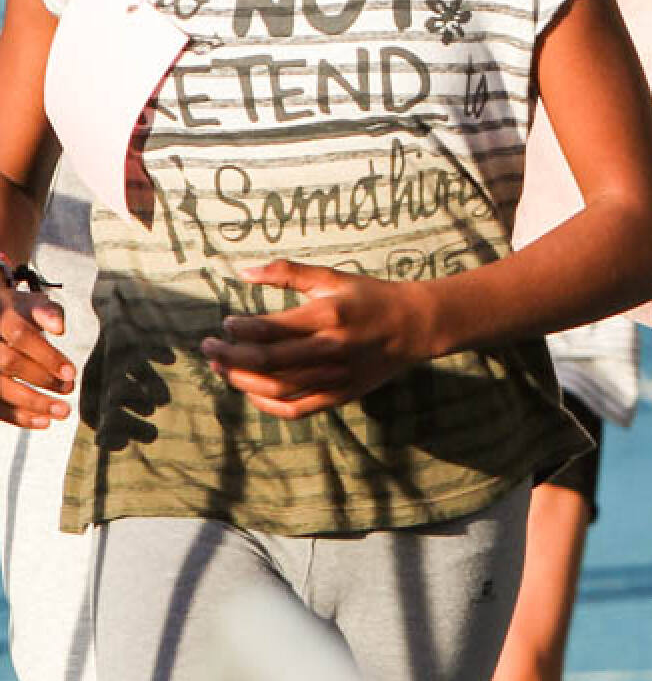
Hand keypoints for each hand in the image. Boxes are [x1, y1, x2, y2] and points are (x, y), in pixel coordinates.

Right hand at [0, 287, 73, 428]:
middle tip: (69, 389)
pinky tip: (42, 421)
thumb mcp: (30, 304)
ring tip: (61, 411)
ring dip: (31, 404)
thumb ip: (47, 312)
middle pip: (9, 364)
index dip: (46, 356)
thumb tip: (59, 327)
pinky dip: (18, 417)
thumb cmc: (14, 314)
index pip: (21, 336)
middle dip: (42, 379)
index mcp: (0, 317)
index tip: (71, 373)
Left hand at [201, 259, 432, 419]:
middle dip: (229, 355)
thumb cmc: (370, 297)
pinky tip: (251, 391)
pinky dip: (267, 403)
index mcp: (328, 315)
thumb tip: (243, 272)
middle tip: (208, 348)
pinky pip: (296, 409)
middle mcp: (331, 348)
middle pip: (265, 360)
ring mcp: (336, 376)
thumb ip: (288, 272)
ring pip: (276, 387)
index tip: (226, 324)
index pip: (270, 328)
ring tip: (222, 368)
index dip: (239, 329)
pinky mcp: (340, 395)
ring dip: (241, 380)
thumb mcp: (333, 278)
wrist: (414, 326)